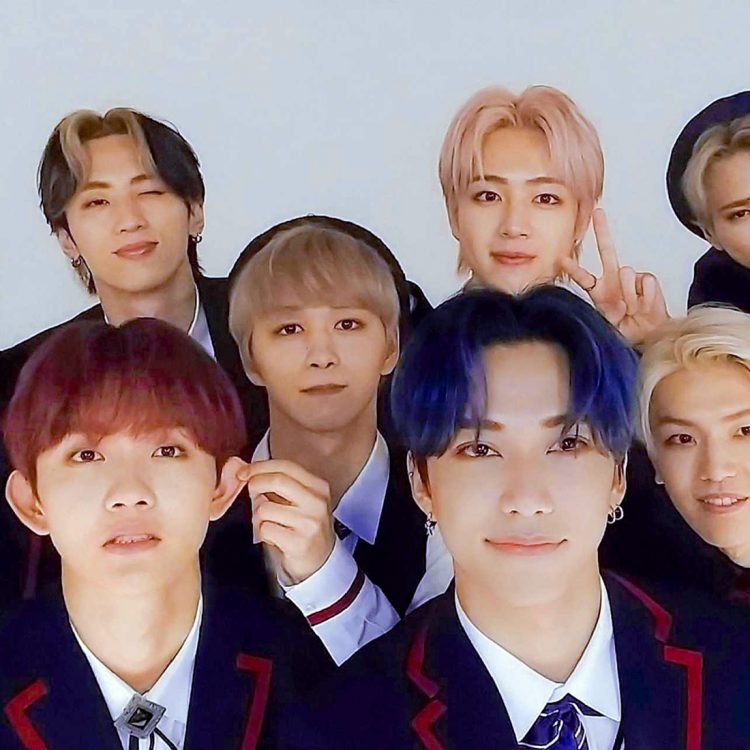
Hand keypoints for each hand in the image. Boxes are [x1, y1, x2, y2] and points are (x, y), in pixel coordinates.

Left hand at [243, 459, 334, 584]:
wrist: (320, 562)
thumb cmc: (304, 527)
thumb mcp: (301, 500)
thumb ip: (280, 483)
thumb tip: (245, 468)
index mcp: (319, 487)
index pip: (286, 466)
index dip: (260, 466)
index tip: (244, 471)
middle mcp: (317, 503)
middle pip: (277, 480)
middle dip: (256, 483)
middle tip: (250, 492)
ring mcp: (309, 523)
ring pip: (265, 508)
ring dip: (258, 516)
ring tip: (268, 523)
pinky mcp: (298, 543)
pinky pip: (265, 529)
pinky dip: (262, 533)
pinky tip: (273, 536)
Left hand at [561, 208, 668, 345]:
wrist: (647, 334)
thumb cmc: (625, 328)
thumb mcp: (607, 323)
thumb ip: (603, 313)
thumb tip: (604, 302)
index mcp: (599, 290)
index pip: (584, 276)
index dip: (573, 268)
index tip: (560, 258)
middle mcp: (614, 280)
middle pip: (607, 250)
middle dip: (603, 230)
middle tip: (598, 213)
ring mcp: (631, 279)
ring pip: (627, 274)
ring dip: (630, 296)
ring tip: (632, 309)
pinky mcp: (647, 281)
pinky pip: (644, 283)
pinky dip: (645, 297)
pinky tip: (645, 304)